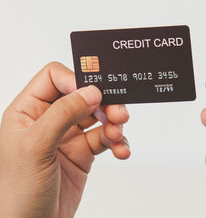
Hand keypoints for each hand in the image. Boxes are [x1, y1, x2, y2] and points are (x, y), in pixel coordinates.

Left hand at [0, 62, 130, 217]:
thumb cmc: (17, 193)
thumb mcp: (36, 147)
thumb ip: (63, 114)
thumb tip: (91, 91)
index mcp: (28, 111)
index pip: (55, 78)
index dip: (77, 81)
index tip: (95, 95)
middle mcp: (48, 120)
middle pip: (83, 95)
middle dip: (105, 103)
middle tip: (118, 114)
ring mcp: (67, 137)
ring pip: (99, 116)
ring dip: (114, 123)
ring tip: (119, 136)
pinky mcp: (82, 154)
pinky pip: (106, 139)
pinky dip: (119, 143)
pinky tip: (121, 151)